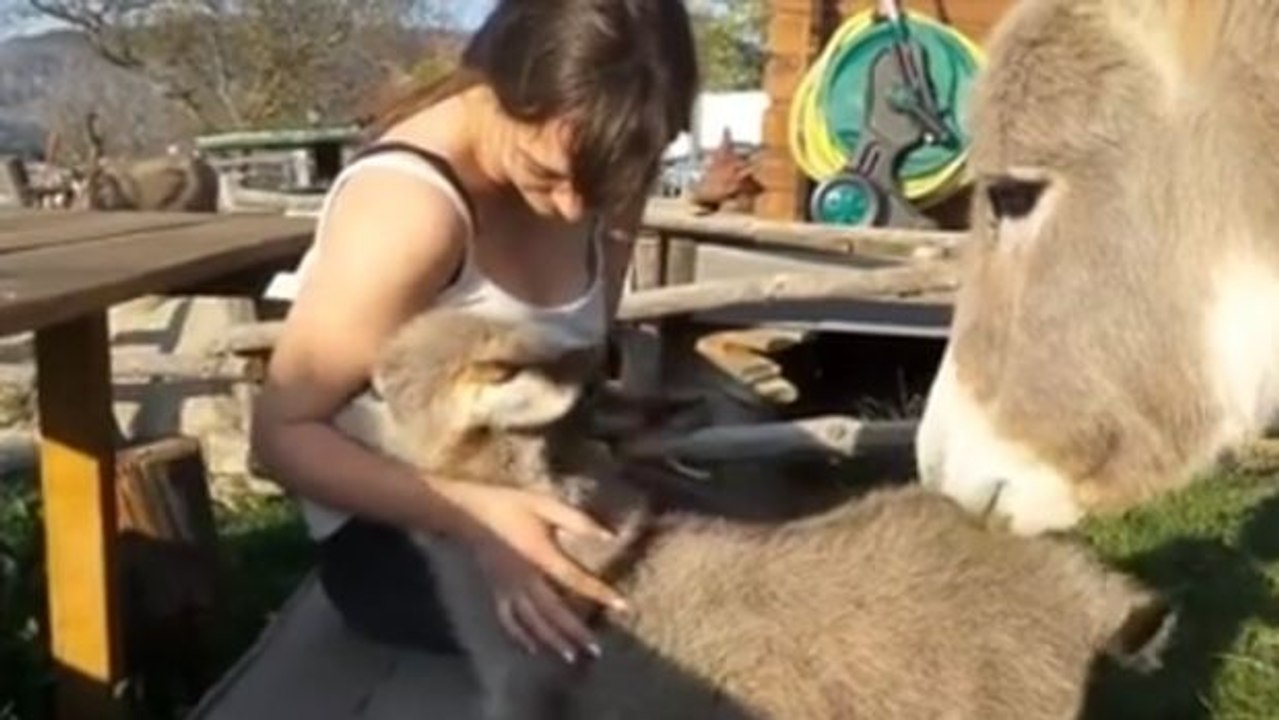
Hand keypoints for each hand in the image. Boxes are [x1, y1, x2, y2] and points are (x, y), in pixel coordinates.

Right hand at [435, 480, 628, 661]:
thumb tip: (609, 535)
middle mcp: (526, 579)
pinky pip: (508, 621)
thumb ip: (577, 520)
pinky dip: (520, 637)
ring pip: (533, 622)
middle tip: (596, 650)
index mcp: (541, 556)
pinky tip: (533, 648)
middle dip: (576, 632)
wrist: (467, 512)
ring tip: (571, 656)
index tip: (622, 605)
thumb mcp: (544, 504)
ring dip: (552, 641)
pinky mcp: (496, 592)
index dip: (600, 593)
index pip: (576, 580)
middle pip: (555, 612)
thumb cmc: (508, 505)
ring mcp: (509, 589)